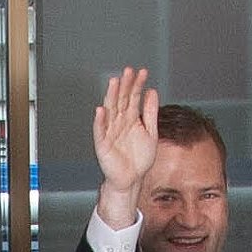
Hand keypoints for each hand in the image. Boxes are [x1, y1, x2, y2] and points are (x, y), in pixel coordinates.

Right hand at [92, 66, 157, 225]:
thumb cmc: (139, 158)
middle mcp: (119, 122)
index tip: (143, 72)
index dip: (137, 85)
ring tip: (114, 83)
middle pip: (121, 100)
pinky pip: (100, 132)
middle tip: (128, 71)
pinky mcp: (102, 145)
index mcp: (130, 118)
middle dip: (124, 86)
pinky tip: (100, 110)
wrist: (132, 180)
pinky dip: (99, 122)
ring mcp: (110, 132)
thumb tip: (152, 91)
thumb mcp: (151, 132)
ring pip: (110, 111)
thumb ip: (150, 112)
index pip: (133, 97)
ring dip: (111, 97)